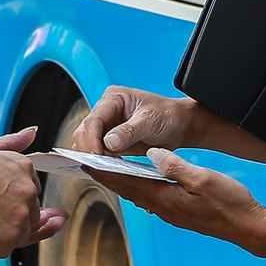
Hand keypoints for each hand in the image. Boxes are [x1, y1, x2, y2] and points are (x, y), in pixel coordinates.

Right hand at [0, 128, 67, 255]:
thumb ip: (8, 144)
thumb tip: (30, 133)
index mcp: (22, 166)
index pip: (29, 190)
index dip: (12, 201)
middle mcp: (28, 188)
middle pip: (28, 213)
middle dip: (9, 219)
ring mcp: (22, 213)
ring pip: (19, 233)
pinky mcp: (11, 236)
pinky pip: (5, 249)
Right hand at [71, 87, 201, 155]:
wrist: (180, 125)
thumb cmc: (168, 115)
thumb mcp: (150, 121)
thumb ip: (129, 131)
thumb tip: (109, 142)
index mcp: (114, 98)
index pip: (94, 119)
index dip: (91, 138)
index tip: (96, 155)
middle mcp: (108, 110)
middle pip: (85, 130)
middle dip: (89, 148)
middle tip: (97, 165)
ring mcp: (109, 125)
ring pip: (88, 141)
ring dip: (92, 155)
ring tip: (103, 168)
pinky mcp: (113, 140)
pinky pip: (99, 151)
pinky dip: (100, 160)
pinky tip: (108, 168)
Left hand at [90, 148, 265, 246]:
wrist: (248, 226)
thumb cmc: (229, 202)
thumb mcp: (203, 178)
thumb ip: (176, 166)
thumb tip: (152, 154)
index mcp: (165, 198)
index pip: (126, 183)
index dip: (104, 172)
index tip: (85, 163)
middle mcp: (163, 208)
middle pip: (127, 190)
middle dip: (107, 176)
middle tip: (88, 164)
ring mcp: (171, 213)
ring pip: (138, 195)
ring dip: (122, 182)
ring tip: (108, 170)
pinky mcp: (179, 213)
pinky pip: (151, 198)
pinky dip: (139, 187)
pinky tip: (140, 180)